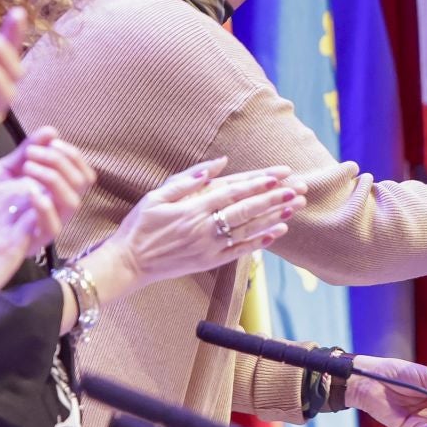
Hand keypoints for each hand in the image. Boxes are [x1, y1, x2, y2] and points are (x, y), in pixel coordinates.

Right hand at [79, 157, 305, 302]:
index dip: (258, 182)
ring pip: (248, 230)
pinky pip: (239, 252)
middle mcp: (204, 227)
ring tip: (294, 207)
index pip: (233, 191)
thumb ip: (187, 180)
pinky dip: (259, 242)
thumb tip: (218, 164)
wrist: (128, 263)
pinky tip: (277, 233)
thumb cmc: (139, 226)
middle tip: (297, 189)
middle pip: (246, 209)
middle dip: (274, 198)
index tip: (279, 175)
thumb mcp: (156, 196)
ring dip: (273, 218)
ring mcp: (209, 247)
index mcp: (192, 208)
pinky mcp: (209, 262)